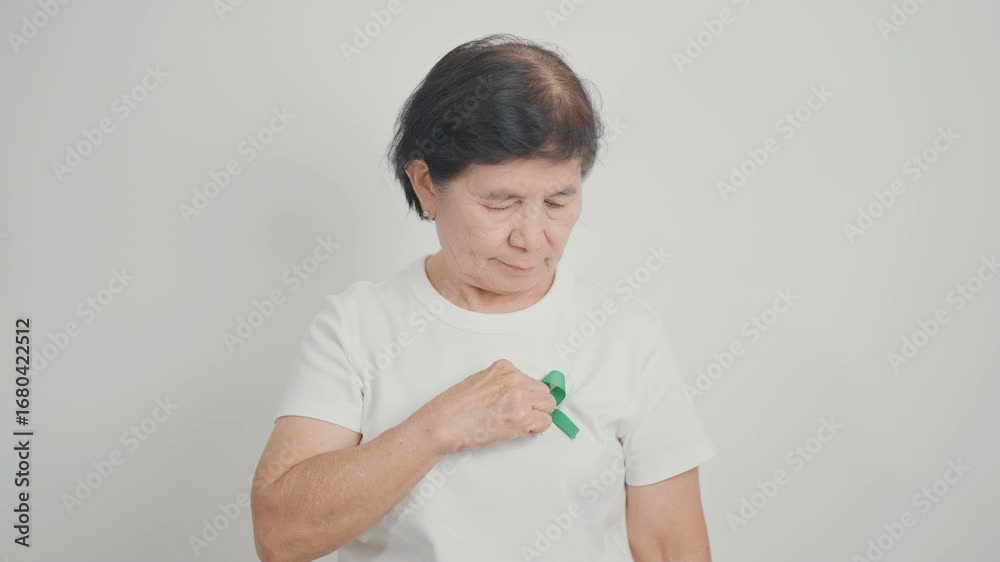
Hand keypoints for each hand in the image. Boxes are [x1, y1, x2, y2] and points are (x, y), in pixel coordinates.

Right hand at [411, 359, 556, 454]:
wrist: (443, 424)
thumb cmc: (454, 407)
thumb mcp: (478, 380)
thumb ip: (500, 382)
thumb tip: (516, 393)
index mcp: (503, 368)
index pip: (530, 379)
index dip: (525, 394)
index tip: (518, 403)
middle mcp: (514, 380)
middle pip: (543, 391)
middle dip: (535, 404)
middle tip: (521, 415)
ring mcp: (519, 399)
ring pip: (548, 405)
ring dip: (538, 415)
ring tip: (519, 423)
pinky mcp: (521, 419)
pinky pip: (545, 422)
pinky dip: (536, 428)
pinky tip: (520, 430)